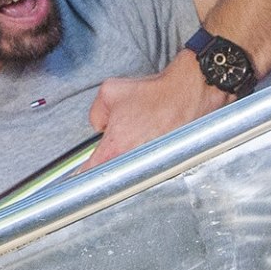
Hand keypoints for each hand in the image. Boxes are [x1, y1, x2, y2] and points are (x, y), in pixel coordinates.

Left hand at [82, 52, 231, 168]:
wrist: (191, 91)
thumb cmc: (158, 93)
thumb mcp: (110, 92)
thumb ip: (96, 113)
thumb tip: (100, 125)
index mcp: (115, 147)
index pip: (90, 174)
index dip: (81, 177)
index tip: (78, 178)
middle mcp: (135, 162)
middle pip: (113, 175)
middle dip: (110, 165)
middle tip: (117, 150)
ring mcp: (153, 166)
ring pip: (134, 172)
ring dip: (133, 161)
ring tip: (143, 139)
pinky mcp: (169, 164)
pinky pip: (154, 167)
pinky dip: (153, 157)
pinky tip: (157, 138)